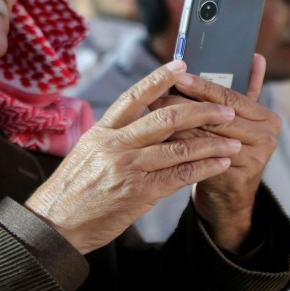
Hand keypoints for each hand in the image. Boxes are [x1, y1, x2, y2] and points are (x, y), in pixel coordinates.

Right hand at [24, 60, 241, 253]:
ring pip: (179, 147)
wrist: (55, 225)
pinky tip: (221, 163)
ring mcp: (128, 167)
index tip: (182, 65)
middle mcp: (115, 144)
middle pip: (165, 118)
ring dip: (212, 142)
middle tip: (226, 108)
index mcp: (102, 130)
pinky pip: (180, 175)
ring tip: (234, 138)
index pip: (134, 96)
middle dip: (201, 111)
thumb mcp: (87, 152)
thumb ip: (114, 135)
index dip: (160, 79)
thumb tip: (144, 117)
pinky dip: (204, 168)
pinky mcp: (139, 192)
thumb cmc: (72, 189)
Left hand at [150, 55, 280, 251]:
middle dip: (185, 103)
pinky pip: (201, 157)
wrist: (230, 198)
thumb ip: (246, 89)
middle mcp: (267, 137)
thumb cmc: (228, 150)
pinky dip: (179, 146)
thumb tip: (255, 56)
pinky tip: (159, 139)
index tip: (178, 74)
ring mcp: (255, 159)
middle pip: (218, 115)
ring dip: (177, 125)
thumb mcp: (239, 120)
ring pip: (208, 135)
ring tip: (153, 115)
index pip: (230, 96)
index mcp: (268, 118)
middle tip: (157, 95)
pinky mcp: (237, 177)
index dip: (203, 86)